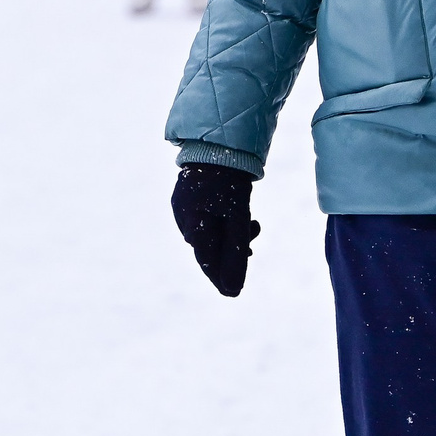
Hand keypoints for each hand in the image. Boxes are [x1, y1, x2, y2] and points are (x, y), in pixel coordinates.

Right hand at [172, 163, 260, 296]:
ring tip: (251, 224)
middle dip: (231, 250)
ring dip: (230, 234)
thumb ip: (235, 254)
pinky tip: (239, 214)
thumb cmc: (229, 180)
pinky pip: (206, 218)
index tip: (234, 294)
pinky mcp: (189, 195)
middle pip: (208, 247)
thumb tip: (232, 291)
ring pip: (209, 232)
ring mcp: (183, 206)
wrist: (220, 141)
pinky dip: (223, 221)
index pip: (207, 263)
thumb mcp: (238, 218)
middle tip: (252, 243)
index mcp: (192, 227)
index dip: (222, 279)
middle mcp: (183, 219)